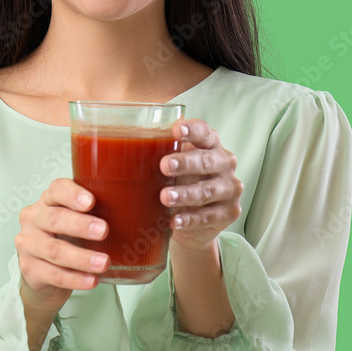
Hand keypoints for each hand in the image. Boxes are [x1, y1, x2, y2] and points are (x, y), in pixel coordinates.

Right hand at [15, 178, 110, 316]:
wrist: (43, 273)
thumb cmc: (67, 240)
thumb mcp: (77, 221)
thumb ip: (98, 213)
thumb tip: (145, 211)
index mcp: (48, 201)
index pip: (56, 189)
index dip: (72, 194)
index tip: (91, 201)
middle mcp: (33, 218)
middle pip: (55, 219)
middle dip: (80, 225)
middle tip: (104, 231)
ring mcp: (27, 244)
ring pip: (55, 250)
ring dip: (81, 257)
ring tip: (104, 262)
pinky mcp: (29, 268)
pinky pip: (53, 274)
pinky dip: (75, 279)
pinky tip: (91, 280)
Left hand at [160, 119, 242, 251]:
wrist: (192, 220)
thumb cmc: (178, 181)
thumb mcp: (170, 166)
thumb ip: (158, 155)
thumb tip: (122, 149)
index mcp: (211, 144)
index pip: (204, 132)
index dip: (192, 130)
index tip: (176, 130)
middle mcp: (225, 163)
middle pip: (207, 161)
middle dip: (185, 163)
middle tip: (164, 166)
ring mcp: (230, 188)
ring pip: (207, 191)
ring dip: (185, 194)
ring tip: (165, 197)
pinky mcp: (229, 212)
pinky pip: (208, 216)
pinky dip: (190, 219)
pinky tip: (174, 221)